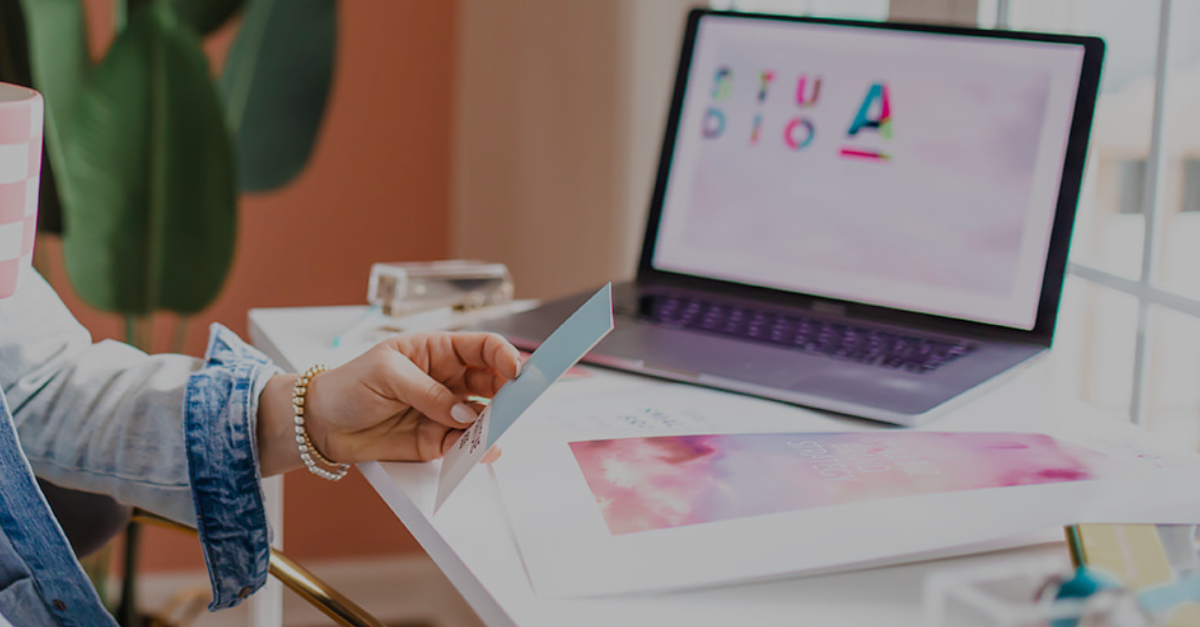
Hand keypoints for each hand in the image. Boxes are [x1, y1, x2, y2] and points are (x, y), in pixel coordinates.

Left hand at [256, 332, 520, 474]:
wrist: (320, 424)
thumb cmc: (348, 386)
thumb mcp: (386, 374)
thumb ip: (428, 392)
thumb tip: (463, 412)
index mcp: (437, 350)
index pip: (482, 347)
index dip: (503, 355)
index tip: (516, 369)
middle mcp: (447, 380)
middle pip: (492, 382)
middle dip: (508, 392)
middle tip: (517, 404)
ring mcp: (444, 411)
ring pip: (483, 416)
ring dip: (492, 424)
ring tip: (491, 432)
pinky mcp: (436, 441)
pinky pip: (463, 445)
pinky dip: (472, 449)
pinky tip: (475, 449)